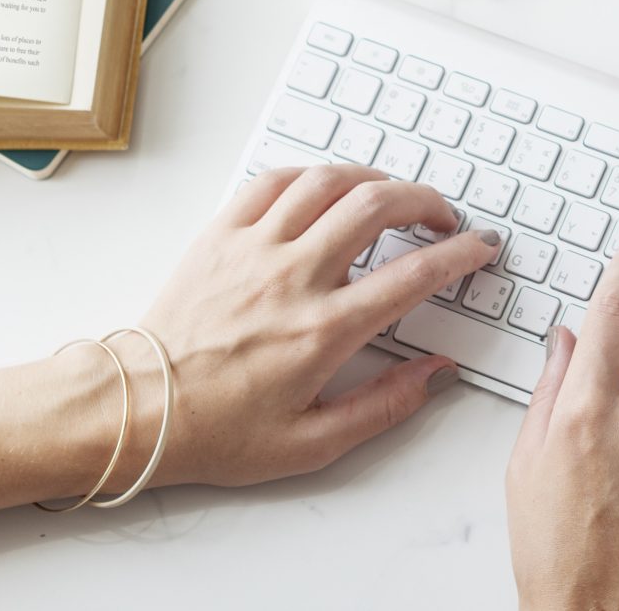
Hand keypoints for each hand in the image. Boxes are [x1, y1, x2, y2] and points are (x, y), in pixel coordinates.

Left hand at [137, 164, 500, 485]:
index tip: (478, 247)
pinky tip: (325, 187)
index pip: (414, 275)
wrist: (140, 411)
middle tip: (441, 215)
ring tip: (391, 194)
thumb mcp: (312, 443)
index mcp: (323, 331)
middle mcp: (293, 279)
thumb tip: (436, 374)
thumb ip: (385, 406)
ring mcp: (255, 248)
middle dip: (425, 200)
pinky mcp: (221, 234)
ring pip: (329, 181)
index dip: (460, 254)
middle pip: (378, 207)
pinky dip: (311, 174)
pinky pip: (274, 181)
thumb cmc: (217, 432)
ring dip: (373, 178)